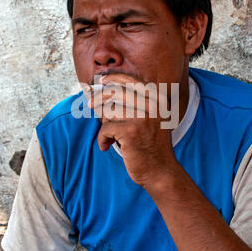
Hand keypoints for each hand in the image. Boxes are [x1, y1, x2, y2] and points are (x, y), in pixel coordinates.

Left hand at [88, 73, 177, 191]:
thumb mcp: (150, 120)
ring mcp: (142, 117)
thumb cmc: (151, 146)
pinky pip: (105, 129)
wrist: (160, 172)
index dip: (115, 78)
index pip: (133, 81)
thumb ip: (134, 105)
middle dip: (100, 99)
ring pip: (110, 111)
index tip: (103, 80)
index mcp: (158, 100)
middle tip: (90, 105)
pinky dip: (102, 139)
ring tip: (111, 136)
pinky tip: (106, 146)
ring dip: (105, 125)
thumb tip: (105, 92)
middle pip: (117, 92)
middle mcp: (152, 105)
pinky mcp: (131, 131)